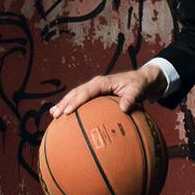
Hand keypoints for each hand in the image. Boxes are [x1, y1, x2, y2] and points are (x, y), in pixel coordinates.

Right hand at [49, 66, 166, 118]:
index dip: (77, 100)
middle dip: (65, 103)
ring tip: (54, 115)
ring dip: (64, 104)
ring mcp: (94, 88)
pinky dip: (71, 105)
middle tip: (56, 115)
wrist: (140, 79)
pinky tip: (64, 115)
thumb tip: (125, 109)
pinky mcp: (94, 93)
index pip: (87, 91)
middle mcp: (95, 83)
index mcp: (103, 82)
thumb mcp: (137, 90)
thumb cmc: (138, 85)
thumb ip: (131, 98)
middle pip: (76, 92)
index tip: (68, 110)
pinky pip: (80, 99)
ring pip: (75, 95)